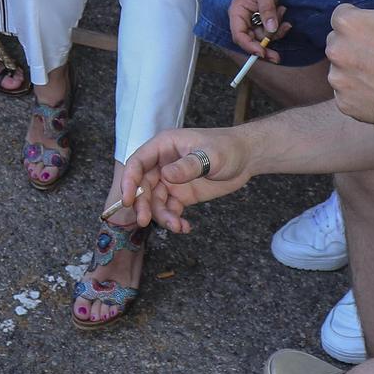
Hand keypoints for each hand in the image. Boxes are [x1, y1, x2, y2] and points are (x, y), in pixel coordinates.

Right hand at [117, 127, 252, 232]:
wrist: (246, 159)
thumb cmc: (228, 148)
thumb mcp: (211, 155)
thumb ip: (188, 165)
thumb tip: (166, 175)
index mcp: (163, 146)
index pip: (137, 163)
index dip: (129, 180)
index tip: (127, 199)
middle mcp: (163, 164)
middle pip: (142, 186)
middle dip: (142, 204)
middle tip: (145, 221)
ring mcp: (171, 180)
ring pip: (155, 202)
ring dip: (162, 216)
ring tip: (177, 226)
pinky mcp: (181, 194)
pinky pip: (170, 210)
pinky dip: (174, 220)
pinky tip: (185, 227)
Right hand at [227, 0, 287, 58]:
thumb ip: (267, 10)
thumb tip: (270, 29)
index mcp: (237, 13)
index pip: (239, 35)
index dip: (249, 46)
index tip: (261, 52)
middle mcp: (243, 20)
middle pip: (251, 41)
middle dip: (265, 47)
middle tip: (277, 57)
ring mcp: (253, 22)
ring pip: (263, 37)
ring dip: (276, 31)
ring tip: (281, 10)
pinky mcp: (262, 21)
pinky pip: (271, 31)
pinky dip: (279, 26)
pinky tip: (282, 11)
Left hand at [326, 0, 373, 127]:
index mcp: (347, 24)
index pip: (342, 17)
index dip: (364, 22)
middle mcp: (337, 53)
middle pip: (338, 42)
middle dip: (356, 44)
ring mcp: (339, 82)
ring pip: (339, 68)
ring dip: (355, 68)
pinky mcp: (344, 105)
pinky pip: (343, 93)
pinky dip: (357, 92)